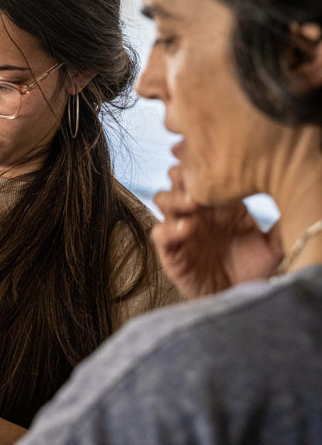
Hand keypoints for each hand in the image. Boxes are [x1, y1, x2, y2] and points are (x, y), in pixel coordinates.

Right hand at [152, 166, 282, 298]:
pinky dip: (169, 228)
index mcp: (219, 204)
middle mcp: (197, 213)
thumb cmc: (256, 273)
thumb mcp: (273, 245)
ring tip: (194, 203)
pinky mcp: (172, 253)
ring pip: (161, 199)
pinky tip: (187, 228)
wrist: (241, 303)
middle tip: (199, 178)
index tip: (210, 152)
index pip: (202, 172)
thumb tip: (295, 195)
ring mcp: (182, 231)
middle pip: (176, 179)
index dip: (200, 159)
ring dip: (174, 197)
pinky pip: (160, 233)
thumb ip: (280, 222)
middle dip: (184, 174)